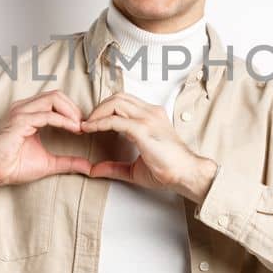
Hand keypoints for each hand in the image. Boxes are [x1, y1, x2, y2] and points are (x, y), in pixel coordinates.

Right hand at [0, 90, 91, 187]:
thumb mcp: (48, 163)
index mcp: (29, 113)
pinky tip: (73, 130)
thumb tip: (88, 167)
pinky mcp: (19, 121)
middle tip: (84, 126)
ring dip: (71, 112)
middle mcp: (24, 108)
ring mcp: (20, 112)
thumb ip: (68, 162)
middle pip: (57, 95)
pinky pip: (47, 115)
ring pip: (53, 99)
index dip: (73, 111)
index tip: (84, 128)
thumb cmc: (12, 166)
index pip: (56, 100)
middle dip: (74, 108)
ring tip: (80, 127)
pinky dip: (63, 121)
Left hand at [80, 92, 217, 201]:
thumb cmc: (169, 170)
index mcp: (152, 117)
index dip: (105, 109)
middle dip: (98, 108)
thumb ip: (114, 166)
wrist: (187, 174)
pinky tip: (89, 129)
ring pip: (114, 103)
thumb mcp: (135, 169)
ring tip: (86, 126)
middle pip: (117, 97)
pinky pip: (115, 120)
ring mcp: (148, 119)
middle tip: (86, 123)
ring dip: (96, 113)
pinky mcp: (143, 129)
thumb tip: (93, 170)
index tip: (91, 123)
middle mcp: (150, 113)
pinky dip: (99, 123)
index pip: (124, 101)